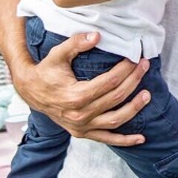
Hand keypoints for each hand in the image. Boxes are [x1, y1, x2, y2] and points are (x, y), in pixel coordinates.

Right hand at [14, 32, 149, 145]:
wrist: (30, 90)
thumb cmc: (47, 70)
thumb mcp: (58, 53)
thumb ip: (77, 43)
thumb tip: (97, 36)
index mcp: (75, 96)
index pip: (109, 82)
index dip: (126, 69)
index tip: (136, 57)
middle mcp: (79, 115)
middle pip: (115, 97)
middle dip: (134, 80)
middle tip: (144, 66)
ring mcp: (81, 126)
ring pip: (115, 120)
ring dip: (134, 108)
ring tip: (147, 95)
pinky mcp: (82, 133)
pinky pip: (107, 139)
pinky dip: (124, 140)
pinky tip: (140, 138)